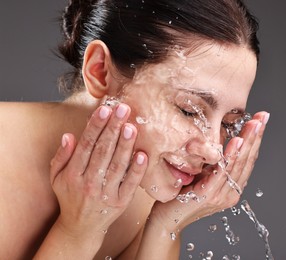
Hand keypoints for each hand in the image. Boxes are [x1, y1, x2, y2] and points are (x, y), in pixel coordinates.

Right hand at [49, 104, 146, 241]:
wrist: (81, 227)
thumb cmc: (70, 196)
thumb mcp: (57, 177)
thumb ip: (62, 156)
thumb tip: (69, 135)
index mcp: (73, 174)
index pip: (86, 146)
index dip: (95, 127)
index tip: (104, 109)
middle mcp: (89, 183)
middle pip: (103, 152)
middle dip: (113, 128)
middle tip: (123, 109)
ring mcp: (106, 194)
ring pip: (117, 165)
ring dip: (125, 145)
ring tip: (131, 126)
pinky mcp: (121, 202)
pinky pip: (130, 184)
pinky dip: (137, 170)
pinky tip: (142, 154)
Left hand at [150, 111, 268, 230]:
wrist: (166, 219)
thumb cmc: (182, 194)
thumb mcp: (202, 173)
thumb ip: (213, 162)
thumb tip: (221, 137)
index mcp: (231, 187)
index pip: (247, 160)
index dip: (255, 140)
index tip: (261, 120)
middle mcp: (230, 192)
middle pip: (247, 160)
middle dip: (256, 136)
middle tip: (263, 117)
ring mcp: (221, 196)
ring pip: (238, 164)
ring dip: (247, 142)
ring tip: (254, 125)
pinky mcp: (208, 195)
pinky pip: (222, 172)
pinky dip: (231, 156)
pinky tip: (237, 142)